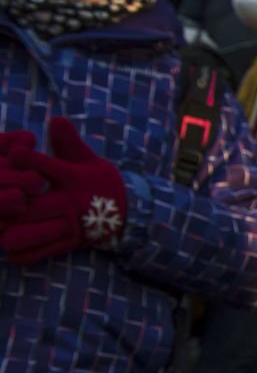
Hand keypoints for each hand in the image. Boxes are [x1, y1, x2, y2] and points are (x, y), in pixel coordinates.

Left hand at [2, 118, 125, 263]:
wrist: (128, 213)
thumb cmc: (98, 181)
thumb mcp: (88, 159)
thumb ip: (68, 142)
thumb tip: (56, 119)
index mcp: (74, 178)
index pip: (49, 167)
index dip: (28, 159)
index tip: (13, 154)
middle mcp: (72, 203)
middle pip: (35, 207)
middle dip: (10, 205)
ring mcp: (71, 226)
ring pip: (36, 234)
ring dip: (13, 233)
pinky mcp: (70, 243)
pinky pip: (42, 252)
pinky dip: (22, 253)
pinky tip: (9, 247)